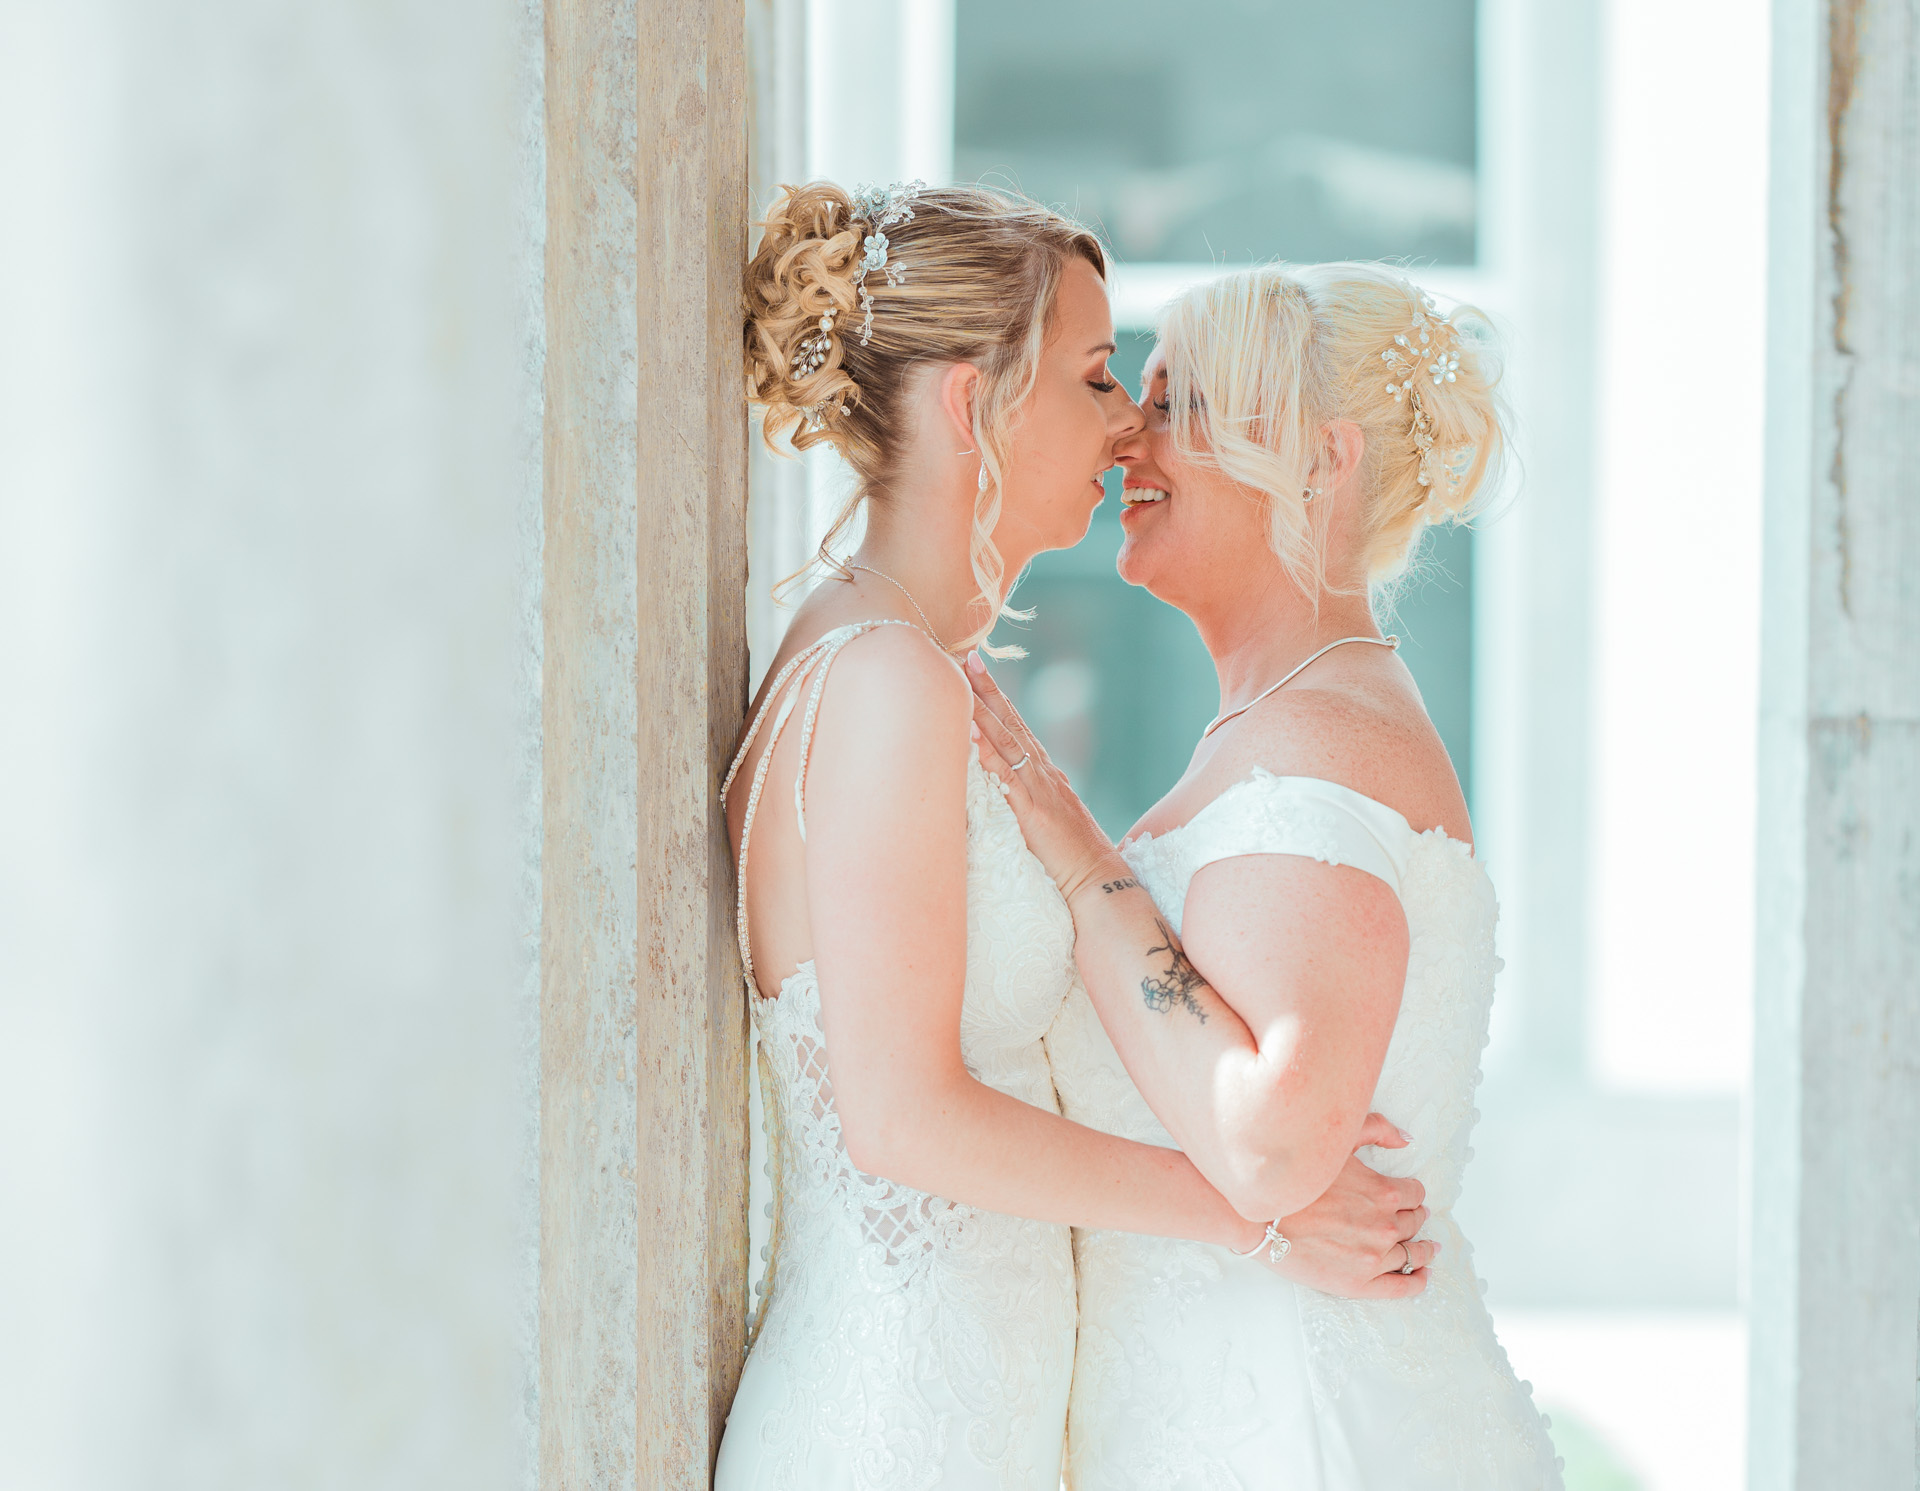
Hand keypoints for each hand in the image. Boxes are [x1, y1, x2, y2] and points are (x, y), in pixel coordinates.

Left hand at [966, 652, 1119, 897]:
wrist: (1097, 879)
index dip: (996, 698)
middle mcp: (1042, 772)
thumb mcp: (1044, 817)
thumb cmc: (1070, 856)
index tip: (976, 670)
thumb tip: (1000, 787)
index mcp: (1044, 773)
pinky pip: (1006, 777)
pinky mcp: (1033, 812)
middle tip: (966, 655)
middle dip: (988, 688)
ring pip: (1007, 741)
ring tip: (963, 679)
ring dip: (983, 708)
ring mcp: (1039, 789)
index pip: (1016, 726)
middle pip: (1012, 722)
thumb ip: (1025, 797)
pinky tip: (970, 733)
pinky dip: (987, 753)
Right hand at [1255, 1113, 1435, 1298]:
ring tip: (1425, 1249)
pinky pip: (1401, 1286)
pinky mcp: (1358, 1283)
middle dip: (1415, 1217)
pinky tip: (1422, 1275)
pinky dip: (1417, 1280)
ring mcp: (1373, 1258)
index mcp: (1384, 1193)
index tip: (1406, 1196)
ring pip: (1413, 1254)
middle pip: (1415, 1222)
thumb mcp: (1335, 1142)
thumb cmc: (1293, 1178)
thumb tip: (1406, 1139)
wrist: (1257, 1216)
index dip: (1411, 1193)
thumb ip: (1376, 1130)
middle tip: (1412, 1218)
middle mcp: (1384, 1226)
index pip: (1415, 1193)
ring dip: (1422, 1249)